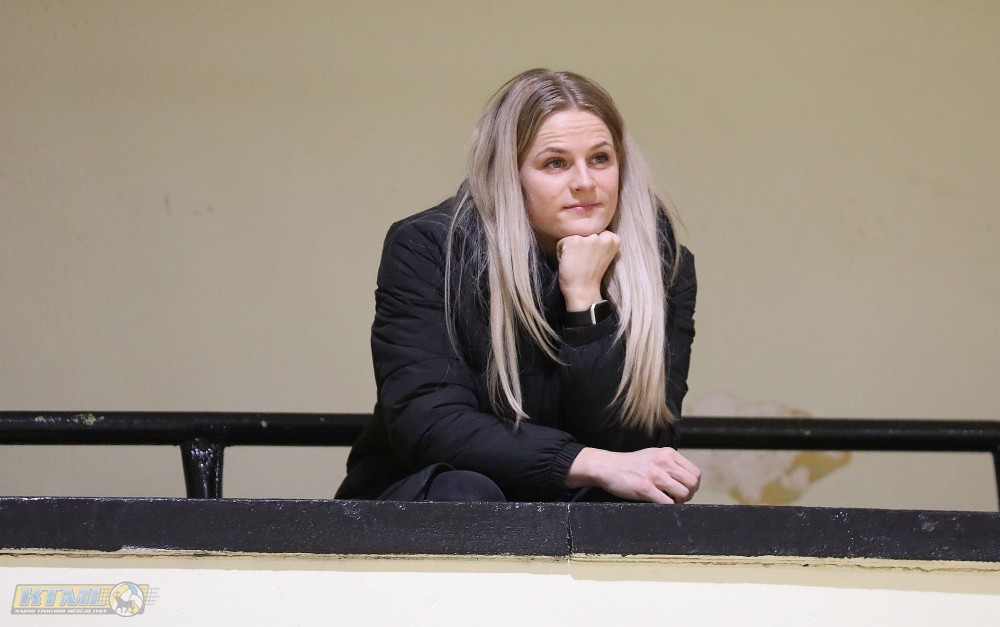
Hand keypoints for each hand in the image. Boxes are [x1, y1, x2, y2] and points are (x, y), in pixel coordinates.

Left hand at [556, 232, 619, 310]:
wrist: (583, 291)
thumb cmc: (591, 276)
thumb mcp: (603, 254)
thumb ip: (599, 242)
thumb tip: (586, 232)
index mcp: (613, 238)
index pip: (595, 232)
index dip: (590, 246)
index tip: (592, 259)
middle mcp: (603, 235)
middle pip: (584, 233)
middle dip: (580, 245)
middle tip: (583, 262)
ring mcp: (589, 237)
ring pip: (572, 237)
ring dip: (570, 249)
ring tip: (576, 263)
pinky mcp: (574, 240)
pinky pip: (560, 243)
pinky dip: (561, 254)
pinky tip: (569, 264)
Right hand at [566, 446, 700, 503]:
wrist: (607, 467)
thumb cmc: (630, 464)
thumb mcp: (653, 455)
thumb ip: (669, 464)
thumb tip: (685, 480)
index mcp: (668, 453)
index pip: (695, 473)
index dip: (692, 485)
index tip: (684, 490)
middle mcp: (664, 462)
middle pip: (692, 484)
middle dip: (689, 495)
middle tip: (678, 498)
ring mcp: (655, 475)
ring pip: (683, 494)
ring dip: (679, 502)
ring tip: (669, 501)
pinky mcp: (645, 488)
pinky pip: (668, 503)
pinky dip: (668, 507)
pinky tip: (659, 504)